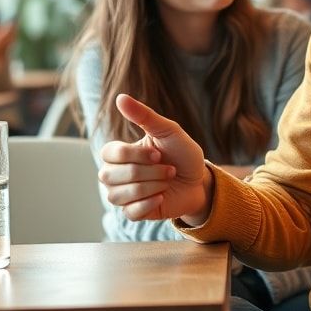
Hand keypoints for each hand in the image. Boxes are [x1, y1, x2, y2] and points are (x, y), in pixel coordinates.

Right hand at [99, 94, 211, 224]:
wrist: (200, 180)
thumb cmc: (182, 153)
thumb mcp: (168, 130)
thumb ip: (144, 115)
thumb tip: (120, 97)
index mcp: (120, 152)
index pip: (110, 153)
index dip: (135, 155)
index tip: (159, 154)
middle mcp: (116, 173)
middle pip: (110, 175)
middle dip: (146, 172)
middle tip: (168, 169)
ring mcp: (124, 194)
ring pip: (118, 195)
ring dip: (150, 187)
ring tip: (166, 181)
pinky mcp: (135, 212)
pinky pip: (129, 212)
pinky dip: (148, 204)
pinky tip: (161, 197)